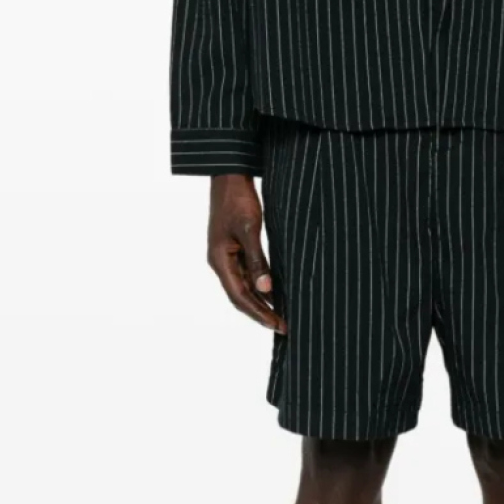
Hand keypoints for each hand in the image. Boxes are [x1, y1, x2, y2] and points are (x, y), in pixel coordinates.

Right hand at [207, 173, 285, 332]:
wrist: (229, 176)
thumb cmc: (238, 199)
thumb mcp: (250, 229)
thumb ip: (257, 260)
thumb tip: (266, 290)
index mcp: (219, 260)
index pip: (239, 296)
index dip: (259, 313)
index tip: (277, 324)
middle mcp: (220, 262)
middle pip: (240, 296)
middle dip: (261, 313)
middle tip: (284, 327)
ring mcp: (226, 256)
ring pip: (243, 287)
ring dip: (261, 302)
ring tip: (281, 316)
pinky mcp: (233, 249)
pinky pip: (246, 275)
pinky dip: (260, 286)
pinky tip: (274, 292)